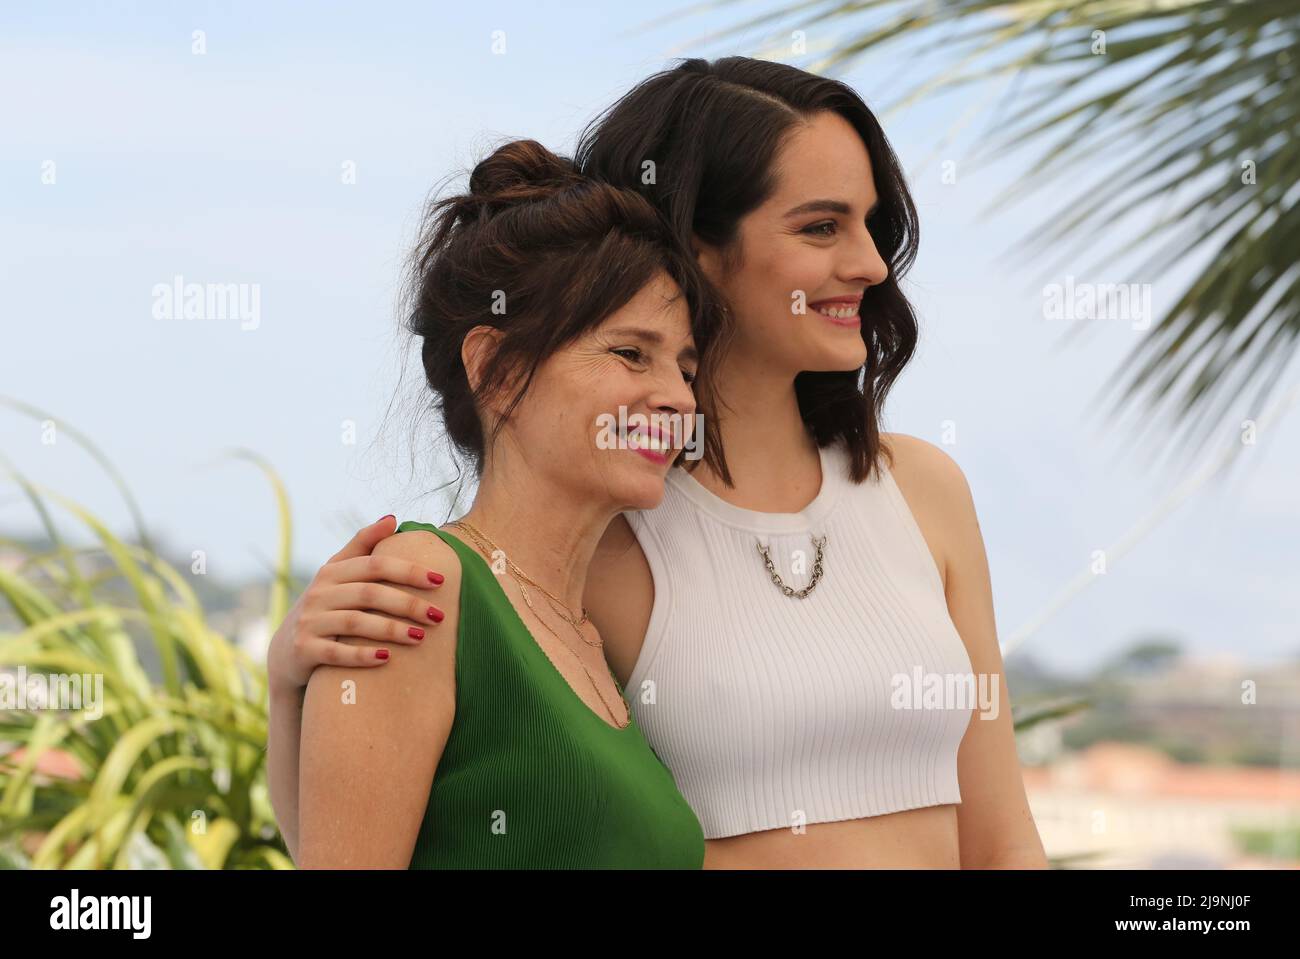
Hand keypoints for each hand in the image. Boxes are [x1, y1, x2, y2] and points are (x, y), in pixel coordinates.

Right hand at [266, 515, 446, 697]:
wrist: (287, 650)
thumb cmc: (325, 607)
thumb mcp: (338, 574)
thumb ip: (363, 545)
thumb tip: (392, 518)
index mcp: (332, 571)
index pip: (375, 564)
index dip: (408, 570)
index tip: (440, 579)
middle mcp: (319, 593)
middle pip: (369, 593)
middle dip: (407, 603)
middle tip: (438, 616)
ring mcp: (310, 621)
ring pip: (355, 622)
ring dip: (391, 629)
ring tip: (420, 637)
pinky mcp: (304, 649)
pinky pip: (336, 652)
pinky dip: (361, 655)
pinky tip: (387, 658)